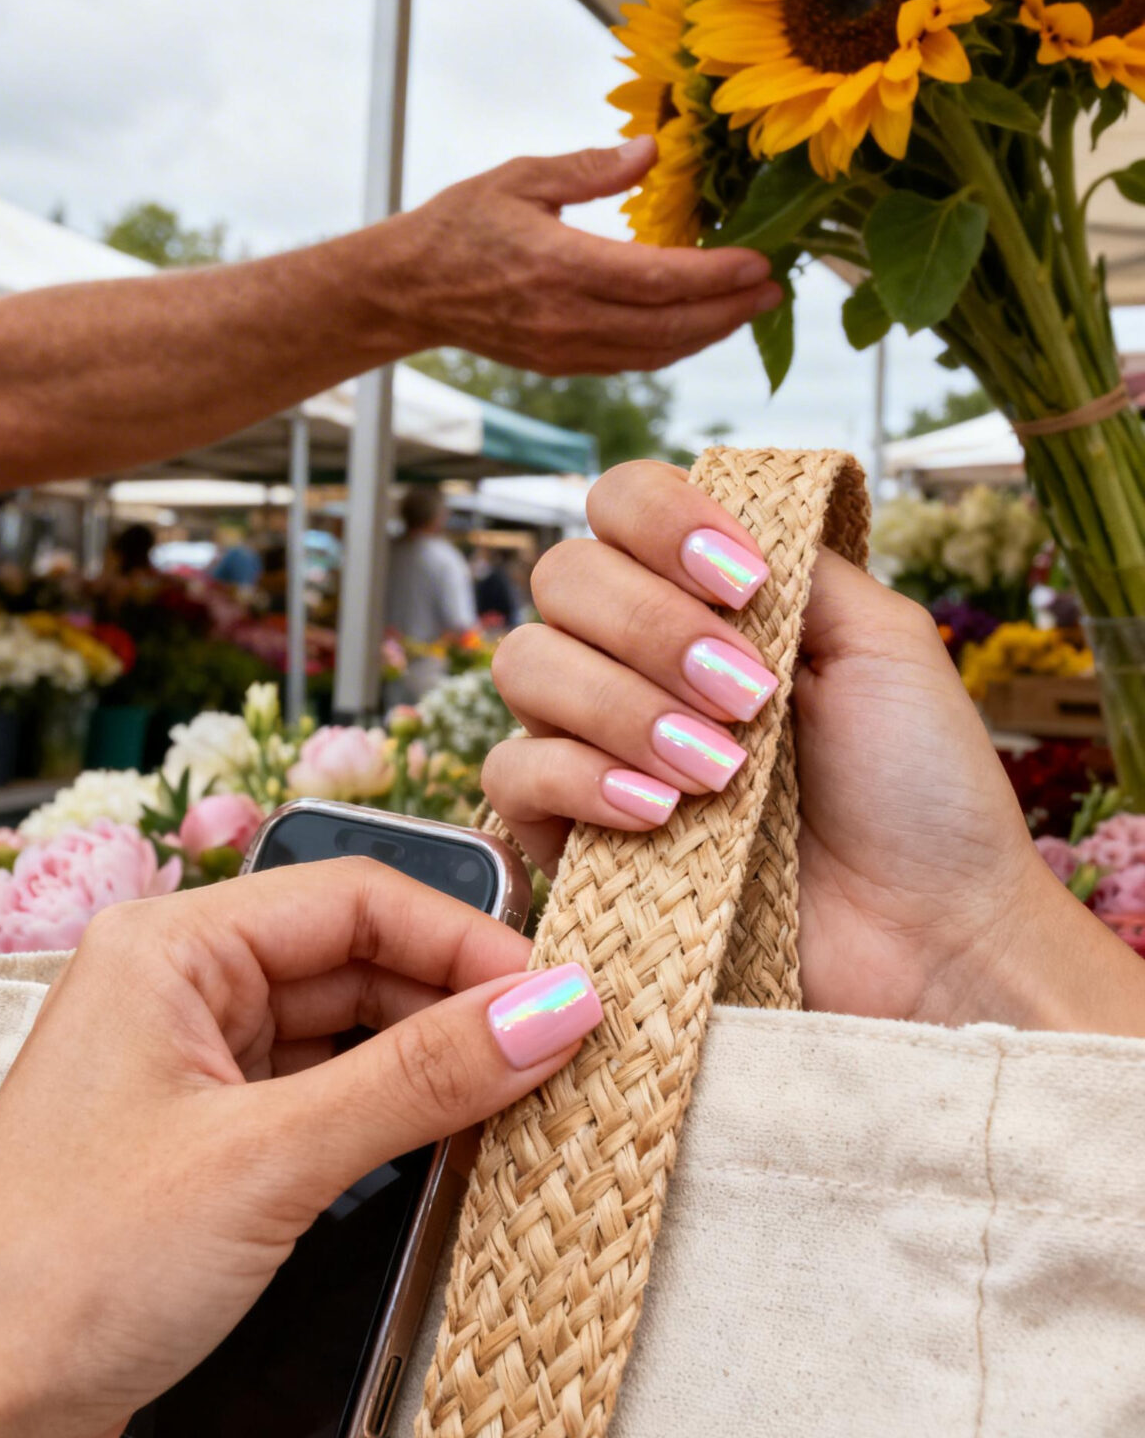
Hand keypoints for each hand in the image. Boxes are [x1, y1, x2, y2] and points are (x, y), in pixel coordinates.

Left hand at [0, 865, 601, 1437]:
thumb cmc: (73, 1269)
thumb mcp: (272, 1162)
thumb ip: (421, 1078)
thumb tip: (555, 1008)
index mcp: (170, 944)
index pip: (355, 898)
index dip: (467, 938)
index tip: (562, 992)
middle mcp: (176, 985)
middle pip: (354, 958)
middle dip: (456, 1000)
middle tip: (562, 1047)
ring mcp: (186, 1065)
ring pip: (341, 1029)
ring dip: (428, 1061)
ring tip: (526, 1093)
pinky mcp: (200, 1142)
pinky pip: (317, 1095)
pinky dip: (386, 1114)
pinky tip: (451, 1141)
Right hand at [383, 136, 781, 373]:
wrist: (408, 290)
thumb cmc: (460, 224)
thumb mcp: (520, 177)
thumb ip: (589, 167)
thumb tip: (653, 149)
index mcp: (560, 266)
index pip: (658, 279)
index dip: (716, 276)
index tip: (760, 261)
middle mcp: (567, 318)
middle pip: (670, 327)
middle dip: (730, 310)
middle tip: (775, 288)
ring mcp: (565, 349)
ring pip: (656, 353)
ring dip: (709, 333)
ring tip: (749, 307)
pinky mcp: (561, 364)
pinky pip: (632, 361)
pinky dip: (674, 346)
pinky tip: (699, 325)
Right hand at [484, 461, 1144, 1033]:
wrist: (928, 935)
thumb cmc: (922, 792)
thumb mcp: (884, 639)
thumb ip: (793, 557)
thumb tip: (715, 512)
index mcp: (709, 597)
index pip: (621, 503)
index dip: (659, 523)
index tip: (741, 583)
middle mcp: (641, 655)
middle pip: (563, 577)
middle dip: (650, 628)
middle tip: (747, 698)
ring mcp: (598, 742)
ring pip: (524, 666)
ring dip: (621, 706)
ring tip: (719, 771)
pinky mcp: (572, 834)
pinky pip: (509, 775)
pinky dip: (577, 782)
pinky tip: (656, 813)